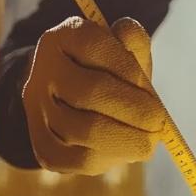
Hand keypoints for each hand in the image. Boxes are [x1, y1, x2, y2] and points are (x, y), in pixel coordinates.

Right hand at [22, 15, 166, 174]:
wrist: (75, 100)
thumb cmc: (111, 71)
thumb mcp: (124, 49)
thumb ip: (132, 39)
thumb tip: (128, 35)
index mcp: (63, 38)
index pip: (94, 46)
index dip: (128, 69)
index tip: (151, 90)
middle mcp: (42, 72)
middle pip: (88, 91)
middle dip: (132, 109)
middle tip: (158, 121)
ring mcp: (38, 111)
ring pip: (81, 130)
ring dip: (125, 138)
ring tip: (149, 140)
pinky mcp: (42, 146)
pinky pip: (75, 160)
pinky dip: (109, 158)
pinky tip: (127, 150)